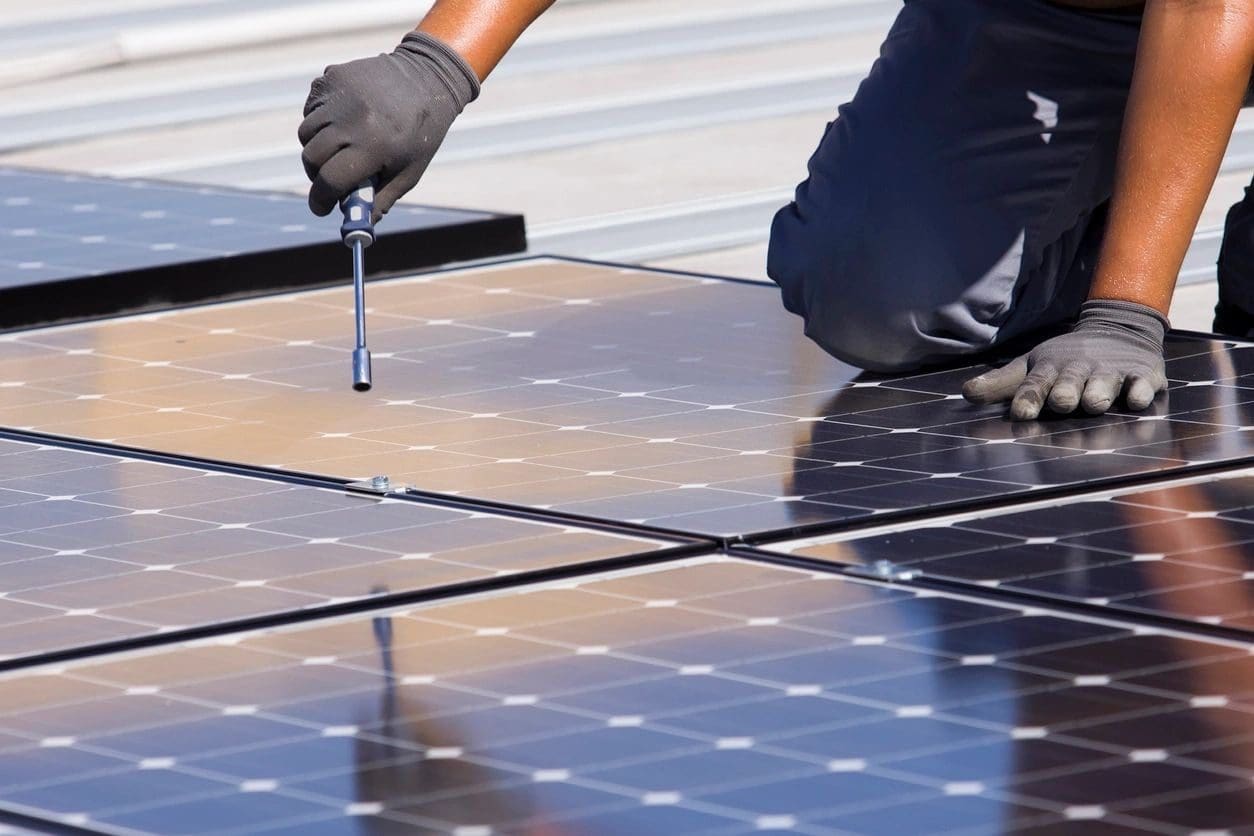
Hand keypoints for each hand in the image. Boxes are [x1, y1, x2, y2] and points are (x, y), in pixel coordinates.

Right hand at [299, 32, 478, 221]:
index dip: (321, 200)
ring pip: (306, 133)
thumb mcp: (409, 172)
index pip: (330, 180)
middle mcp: (352, 120)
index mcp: (374, 146)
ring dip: (316, 147)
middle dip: (317, 175)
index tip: (321, 207)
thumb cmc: (420, 134)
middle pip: (311, 158)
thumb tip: (358, 226)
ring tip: (340, 147)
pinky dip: (319, 120)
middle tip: (330, 179)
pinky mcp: (331, 77)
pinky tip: (343, 120)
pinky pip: (311, 108)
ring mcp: (339, 95)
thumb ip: (381, 200)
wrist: (427, 77)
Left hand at [962, 300, 1168, 420]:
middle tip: (1062, 402)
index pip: (1035, 385)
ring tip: (1094, 402)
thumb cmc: (1066, 360)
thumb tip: (965, 393)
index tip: (1021, 413)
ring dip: (1098, 394)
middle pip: (1069, 386)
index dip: (1028, 398)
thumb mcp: (1031, 367)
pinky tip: (1137, 399)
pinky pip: (1142, 385)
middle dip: (1065, 393)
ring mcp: (1111, 373)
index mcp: (1050, 370)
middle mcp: (1079, 372)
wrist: (1118, 330)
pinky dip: (1140, 392)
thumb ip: (1000, 384)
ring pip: (1103, 386)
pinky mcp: (1141, 375)